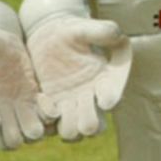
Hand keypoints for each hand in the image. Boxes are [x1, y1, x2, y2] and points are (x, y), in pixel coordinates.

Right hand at [0, 23, 46, 150]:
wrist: (7, 46)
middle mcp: (2, 112)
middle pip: (10, 141)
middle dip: (19, 135)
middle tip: (29, 123)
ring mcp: (20, 111)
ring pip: (28, 137)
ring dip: (36, 130)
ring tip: (42, 113)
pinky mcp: (36, 104)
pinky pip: (45, 120)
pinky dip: (49, 115)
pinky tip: (48, 101)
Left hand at [25, 16, 132, 141]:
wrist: (49, 38)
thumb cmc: (73, 31)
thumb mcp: (86, 27)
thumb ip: (102, 31)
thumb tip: (117, 34)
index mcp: (107, 81)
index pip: (115, 97)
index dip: (111, 100)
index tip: (104, 99)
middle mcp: (91, 99)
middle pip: (95, 127)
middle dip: (88, 123)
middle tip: (79, 110)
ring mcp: (71, 106)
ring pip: (74, 133)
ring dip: (67, 127)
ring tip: (59, 108)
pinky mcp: (53, 107)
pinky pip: (51, 126)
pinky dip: (47, 118)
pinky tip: (43, 98)